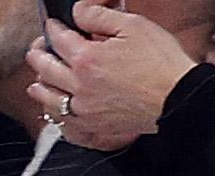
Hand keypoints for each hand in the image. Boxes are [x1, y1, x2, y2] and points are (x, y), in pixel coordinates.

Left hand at [30, 3, 197, 149]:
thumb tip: (79, 11)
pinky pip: (60, 120)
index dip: (53, 29)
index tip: (52, 25)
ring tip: (37, 79)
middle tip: (38, 49)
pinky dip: (52, 111)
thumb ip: (100, 17)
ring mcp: (81, 108)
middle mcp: (78, 85)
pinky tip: (52, 106)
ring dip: (39, 84)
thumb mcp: (134, 27)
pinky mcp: (90, 125)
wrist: (177, 98)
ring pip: (47, 97)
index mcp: (86, 59)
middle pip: (45, 68)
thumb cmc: (161, 63)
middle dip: (38, 55)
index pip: (59, 39)